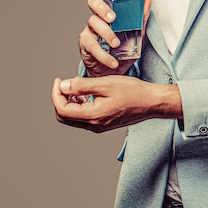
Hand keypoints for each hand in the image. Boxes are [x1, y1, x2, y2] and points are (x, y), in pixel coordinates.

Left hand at [51, 76, 181, 132]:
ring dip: (69, 102)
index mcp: (93, 116)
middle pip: (64, 116)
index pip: (62, 109)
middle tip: (63, 83)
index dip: (56, 94)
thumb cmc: (132, 91)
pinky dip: (79, 106)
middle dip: (60, 99)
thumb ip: (82, 86)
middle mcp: (94, 125)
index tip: (59, 80)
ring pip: (73, 118)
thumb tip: (63, 86)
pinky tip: (85, 93)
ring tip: (75, 86)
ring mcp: (98, 126)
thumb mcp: (105, 84)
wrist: (151, 102)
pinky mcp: (103, 124)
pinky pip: (83, 118)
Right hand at [80, 0, 151, 76]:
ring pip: (93, 22)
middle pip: (94, 2)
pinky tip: (113, 61)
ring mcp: (90, 29)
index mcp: (112, 12)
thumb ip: (140, 20)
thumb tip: (147, 2)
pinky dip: (104, 55)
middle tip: (113, 18)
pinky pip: (92, 45)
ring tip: (116, 44)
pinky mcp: (85, 44)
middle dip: (103, 8)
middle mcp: (99, 17)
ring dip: (106, 33)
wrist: (111, 73)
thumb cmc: (122, 51)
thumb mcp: (136, 36)